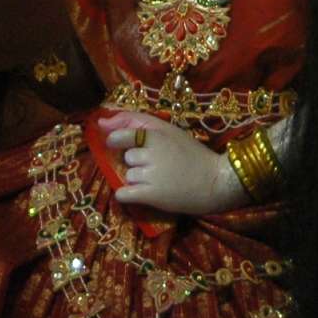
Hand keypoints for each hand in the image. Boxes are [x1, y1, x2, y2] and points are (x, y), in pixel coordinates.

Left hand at [103, 112, 240, 214]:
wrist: (216, 181)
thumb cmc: (193, 154)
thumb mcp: (168, 130)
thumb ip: (135, 122)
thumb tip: (101, 121)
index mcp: (156, 134)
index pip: (120, 134)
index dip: (119, 141)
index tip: (127, 146)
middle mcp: (151, 153)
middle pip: (127, 157)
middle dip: (137, 162)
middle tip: (157, 167)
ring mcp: (151, 174)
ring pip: (127, 176)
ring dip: (137, 180)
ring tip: (157, 181)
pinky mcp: (151, 195)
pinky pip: (123, 194)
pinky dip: (127, 195)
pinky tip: (141, 193)